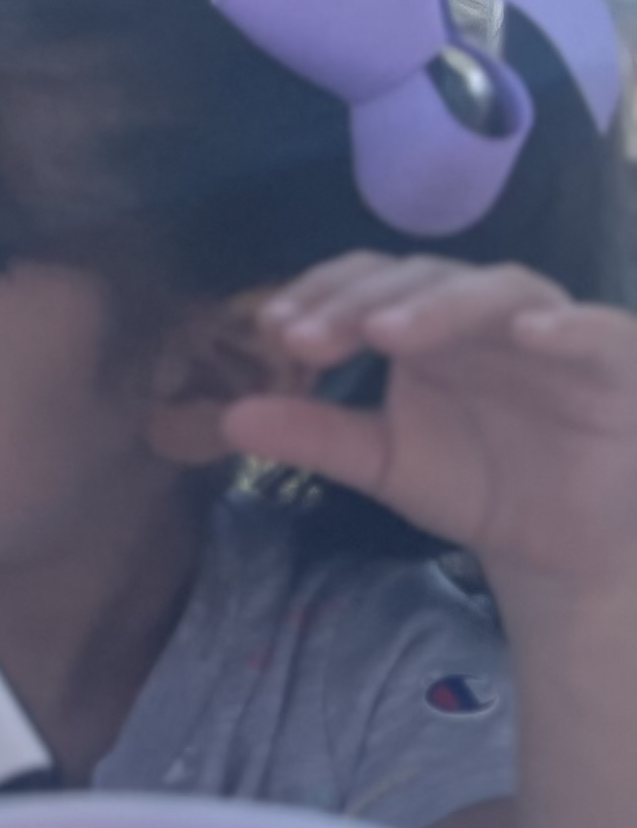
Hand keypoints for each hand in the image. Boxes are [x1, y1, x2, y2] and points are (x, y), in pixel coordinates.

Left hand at [235, 257, 636, 610]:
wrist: (563, 548)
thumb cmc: (477, 485)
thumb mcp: (385, 464)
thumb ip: (316, 435)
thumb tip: (228, 417)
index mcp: (425, 328)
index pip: (366, 285)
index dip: (320, 296)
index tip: (272, 330)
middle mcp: (483, 317)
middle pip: (419, 279)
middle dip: (358, 302)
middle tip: (305, 337)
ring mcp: (552, 334)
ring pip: (498, 291)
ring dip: (441, 305)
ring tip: (386, 331)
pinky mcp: (617, 363)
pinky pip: (598, 331)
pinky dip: (566, 326)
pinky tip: (529, 333)